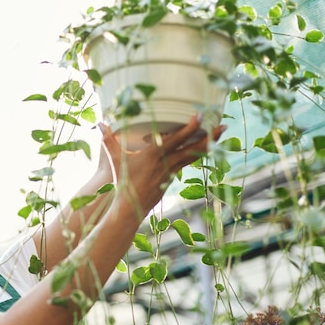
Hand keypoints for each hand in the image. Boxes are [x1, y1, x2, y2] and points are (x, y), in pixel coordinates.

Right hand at [100, 114, 224, 212]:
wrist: (129, 208)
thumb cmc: (122, 182)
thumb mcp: (115, 159)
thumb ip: (109, 140)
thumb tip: (100, 122)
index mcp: (154, 155)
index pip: (176, 139)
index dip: (190, 127)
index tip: (201, 115)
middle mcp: (166, 163)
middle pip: (193, 148)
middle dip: (210, 137)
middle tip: (224, 125)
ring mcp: (171, 172)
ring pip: (193, 156)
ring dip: (208, 145)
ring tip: (220, 135)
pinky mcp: (171, 179)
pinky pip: (186, 164)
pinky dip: (196, 155)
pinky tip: (203, 148)